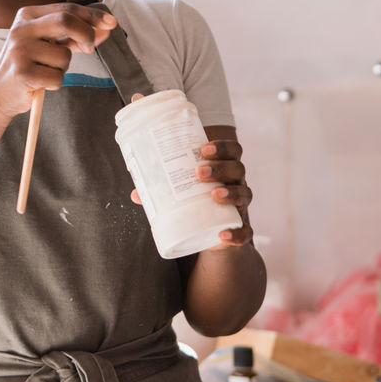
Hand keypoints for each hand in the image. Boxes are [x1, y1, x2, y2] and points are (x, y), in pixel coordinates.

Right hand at [0, 3, 116, 119]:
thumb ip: (75, 35)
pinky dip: (55, 83)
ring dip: (64, 67)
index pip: (66, 8)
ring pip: (64, 55)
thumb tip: (106, 29)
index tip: (111, 22)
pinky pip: (57, 76)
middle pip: (65, 21)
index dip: (92, 15)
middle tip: (89, 48)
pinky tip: (40, 83)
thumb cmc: (28, 65)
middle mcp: (20, 28)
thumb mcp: (48, 44)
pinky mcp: (22, 73)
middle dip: (86, 34)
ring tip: (46, 71)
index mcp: (27, 15)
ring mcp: (20, 50)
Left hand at [128, 131, 253, 249]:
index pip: (232, 150)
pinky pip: (246, 232)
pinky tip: (222, 234)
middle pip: (238, 169)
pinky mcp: (238, 228)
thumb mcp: (180, 188)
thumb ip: (159, 184)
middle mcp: (236, 183)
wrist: (210, 233)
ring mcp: (240, 206)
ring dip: (231, 193)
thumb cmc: (196, 199)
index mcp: (223, 167)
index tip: (203, 148)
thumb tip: (134, 184)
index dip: (222, 146)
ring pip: (245, 194)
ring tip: (213, 195)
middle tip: (199, 172)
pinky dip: (237, 234)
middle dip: (220, 168)